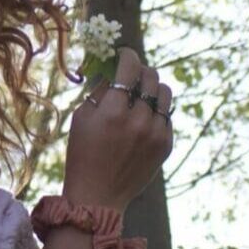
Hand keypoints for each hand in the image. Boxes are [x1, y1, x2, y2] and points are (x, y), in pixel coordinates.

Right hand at [62, 47, 173, 210]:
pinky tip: (142, 117)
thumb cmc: (82, 154)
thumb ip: (99, 92)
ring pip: (165, 93)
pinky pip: (167, 115)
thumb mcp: (81, 118)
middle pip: (150, 76)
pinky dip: (155, 110)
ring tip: (140, 93)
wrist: (99, 195)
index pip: (129, 68)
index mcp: (113, 112)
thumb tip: (113, 71)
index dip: (127, 54)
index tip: (123, 53)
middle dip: (139, 70)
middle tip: (130, 73)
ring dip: (152, 87)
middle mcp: (139, 121)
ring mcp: (156, 134)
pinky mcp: (166, 145)